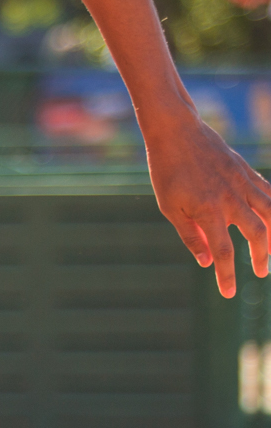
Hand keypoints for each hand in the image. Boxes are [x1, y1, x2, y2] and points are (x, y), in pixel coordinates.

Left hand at [145, 113, 270, 297]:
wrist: (177, 133)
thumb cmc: (167, 172)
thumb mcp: (170, 208)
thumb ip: (190, 235)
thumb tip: (207, 262)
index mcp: (209, 211)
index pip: (223, 252)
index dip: (227, 275)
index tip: (229, 294)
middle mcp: (231, 199)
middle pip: (256, 234)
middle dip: (262, 256)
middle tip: (261, 273)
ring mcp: (242, 184)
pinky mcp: (246, 172)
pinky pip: (268, 192)